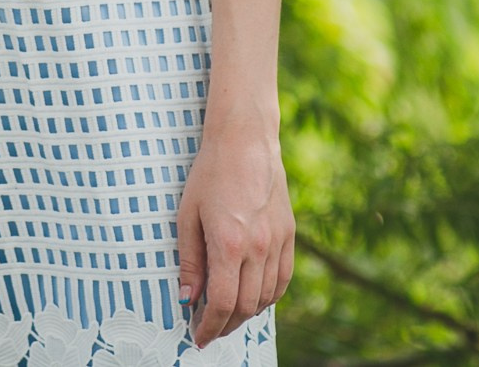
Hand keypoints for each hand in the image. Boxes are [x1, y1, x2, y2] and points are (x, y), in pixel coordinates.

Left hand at [176, 118, 295, 345]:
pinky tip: (254, 298)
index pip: (223, 303)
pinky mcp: (290, 235)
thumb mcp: (188, 215)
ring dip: (247, 314)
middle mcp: (258, 248)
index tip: (198, 336)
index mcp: (229, 244)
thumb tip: (188, 297)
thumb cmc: (209, 174)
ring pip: (267, 297)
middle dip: (226, 325)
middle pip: (246, 306)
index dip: (210, 326)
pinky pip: (283, 279)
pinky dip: (269, 296)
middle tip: (209, 329)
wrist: (245, 142)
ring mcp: (278, 242)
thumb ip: (190, 260)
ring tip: (228, 316)